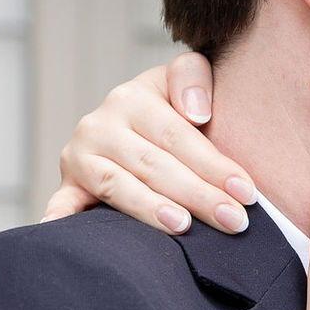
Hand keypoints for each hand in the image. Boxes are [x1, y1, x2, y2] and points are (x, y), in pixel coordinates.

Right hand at [40, 53, 249, 234]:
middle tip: (233, 221)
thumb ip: (193, 78)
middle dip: (197, 196)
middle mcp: (99, 125)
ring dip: (149, 209)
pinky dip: (63, 219)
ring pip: (118, 187)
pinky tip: (66, 232)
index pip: (177, 136)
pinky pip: (63, 204)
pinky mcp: (68, 184)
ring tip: (183, 227)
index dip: (213, 165)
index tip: (246, 192)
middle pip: (153, 165)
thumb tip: (196, 114)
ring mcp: (78, 156)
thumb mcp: (184, 78)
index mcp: (131, 98)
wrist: (132, 119)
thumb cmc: (172, 107)